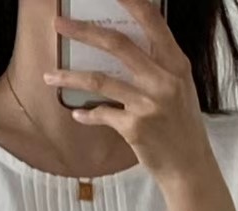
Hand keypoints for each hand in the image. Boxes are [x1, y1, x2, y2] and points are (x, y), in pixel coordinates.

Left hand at [44, 0, 211, 185]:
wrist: (189, 167)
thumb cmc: (181, 125)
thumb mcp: (180, 87)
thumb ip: (158, 64)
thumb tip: (122, 45)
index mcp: (175, 63)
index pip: (152, 21)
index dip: (130, 0)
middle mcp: (163, 80)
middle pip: (117, 44)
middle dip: (83, 31)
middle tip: (58, 24)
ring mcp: (148, 104)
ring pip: (100, 80)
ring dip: (70, 77)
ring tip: (48, 75)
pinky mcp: (135, 128)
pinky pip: (102, 113)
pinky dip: (87, 113)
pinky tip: (78, 113)